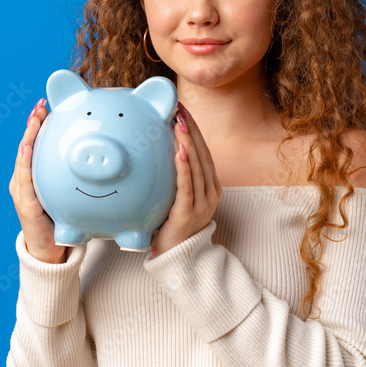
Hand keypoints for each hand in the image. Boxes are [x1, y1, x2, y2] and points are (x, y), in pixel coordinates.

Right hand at [8, 97, 67, 263]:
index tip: (47, 105)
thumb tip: (109, 156)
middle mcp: (25, 179)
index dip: (40, 124)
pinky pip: (25, 179)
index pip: (37, 144)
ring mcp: (22, 190)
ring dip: (28, 136)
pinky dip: (25, 161)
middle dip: (33, 123)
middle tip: (41, 105)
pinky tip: (29, 148)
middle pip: (28, 145)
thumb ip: (81, 177)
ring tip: (35, 118)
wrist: (52, 251)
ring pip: (24, 157)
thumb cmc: (63, 220)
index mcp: (36, 174)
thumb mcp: (72, 195)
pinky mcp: (25, 203)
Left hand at [149, 101, 221, 258]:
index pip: (202, 150)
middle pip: (202, 153)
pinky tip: (179, 152)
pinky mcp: (190, 213)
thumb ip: (173, 178)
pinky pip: (187, 187)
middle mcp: (210, 192)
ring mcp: (202, 203)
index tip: (181, 109)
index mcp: (209, 185)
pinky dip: (185, 168)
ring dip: (188, 142)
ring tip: (179, 122)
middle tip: (179, 108)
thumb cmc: (172, 226)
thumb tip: (155, 152)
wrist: (178, 259)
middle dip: (191, 129)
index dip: (193, 129)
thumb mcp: (175, 197)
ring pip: (198, 166)